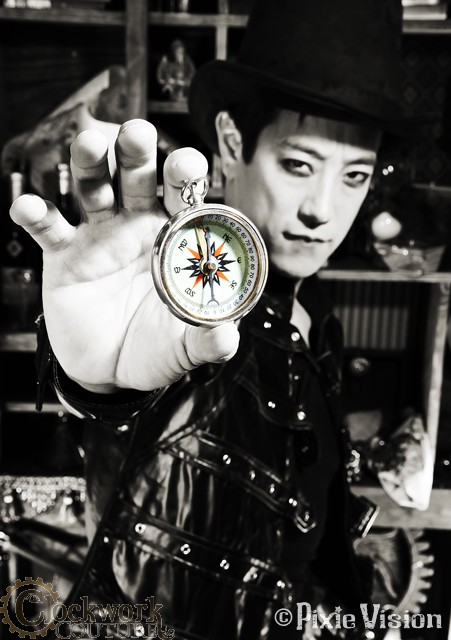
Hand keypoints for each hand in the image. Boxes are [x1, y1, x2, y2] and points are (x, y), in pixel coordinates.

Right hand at [10, 119, 238, 392]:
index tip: (186, 166)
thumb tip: (227, 336)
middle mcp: (136, 228)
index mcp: (173, 240)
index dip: (184, 176)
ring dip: (89, 164)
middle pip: (137, 178)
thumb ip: (206, 340)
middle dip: (136, 153)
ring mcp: (98, 237)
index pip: (182, 197)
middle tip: (136, 134)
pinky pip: (49, 229)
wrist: (107, 369)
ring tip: (88, 145)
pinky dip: (36, 214)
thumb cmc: (153, 348)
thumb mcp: (183, 347)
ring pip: (93, 188)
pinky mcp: (64, 256)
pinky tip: (29, 206)